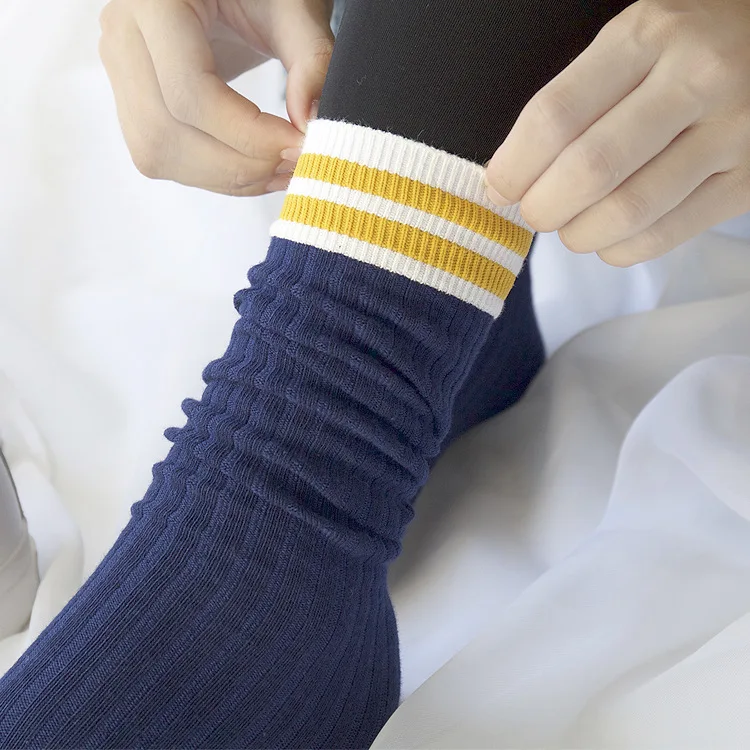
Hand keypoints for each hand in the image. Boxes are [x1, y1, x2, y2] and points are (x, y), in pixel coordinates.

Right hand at [99, 0, 333, 195]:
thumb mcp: (296, 8)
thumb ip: (313, 59)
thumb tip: (311, 123)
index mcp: (154, 0)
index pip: (189, 92)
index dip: (248, 134)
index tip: (299, 146)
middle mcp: (123, 35)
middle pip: (167, 130)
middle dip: (238, 164)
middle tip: (295, 165)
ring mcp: (120, 72)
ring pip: (159, 153)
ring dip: (227, 178)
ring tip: (281, 171)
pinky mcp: (133, 103)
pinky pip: (165, 157)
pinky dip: (216, 175)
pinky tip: (257, 169)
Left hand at [485, 0, 749, 265]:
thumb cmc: (690, 49)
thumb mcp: (634, 42)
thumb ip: (575, 100)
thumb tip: (508, 178)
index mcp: (648, 36)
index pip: (556, 116)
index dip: (514, 167)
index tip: (500, 188)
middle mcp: (696, 79)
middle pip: (589, 170)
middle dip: (543, 208)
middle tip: (537, 212)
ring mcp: (732, 133)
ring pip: (627, 211)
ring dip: (579, 235)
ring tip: (573, 226)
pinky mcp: (749, 181)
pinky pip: (665, 235)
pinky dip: (620, 250)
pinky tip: (611, 238)